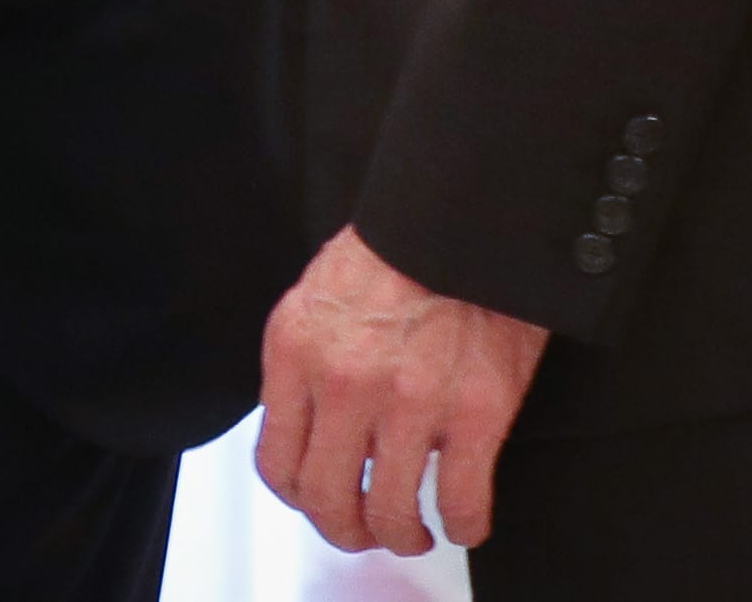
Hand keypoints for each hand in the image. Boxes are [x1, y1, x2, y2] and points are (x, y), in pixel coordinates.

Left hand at [257, 223, 549, 556]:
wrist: (469, 215)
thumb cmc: (401, 245)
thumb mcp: (319, 293)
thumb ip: (305, 361)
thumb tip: (305, 425)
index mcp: (297, 350)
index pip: (275, 461)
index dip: (299, 496)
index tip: (319, 500)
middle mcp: (343, 382)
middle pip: (324, 500)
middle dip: (345, 530)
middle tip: (364, 530)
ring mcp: (410, 401)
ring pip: (388, 513)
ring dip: (401, 536)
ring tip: (414, 533)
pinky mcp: (476, 412)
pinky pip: (460, 502)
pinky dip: (463, 526)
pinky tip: (463, 522)